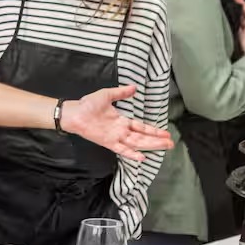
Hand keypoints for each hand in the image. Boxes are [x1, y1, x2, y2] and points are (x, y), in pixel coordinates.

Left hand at [59, 84, 173, 161]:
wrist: (74, 112)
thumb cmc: (88, 104)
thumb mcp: (107, 95)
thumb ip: (121, 92)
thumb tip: (134, 87)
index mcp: (122, 121)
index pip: (142, 127)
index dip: (154, 130)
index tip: (166, 133)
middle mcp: (121, 131)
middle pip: (143, 137)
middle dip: (157, 140)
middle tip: (171, 143)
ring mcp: (115, 137)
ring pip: (136, 143)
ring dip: (150, 145)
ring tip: (164, 147)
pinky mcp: (107, 142)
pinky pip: (121, 149)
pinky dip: (131, 153)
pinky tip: (142, 157)